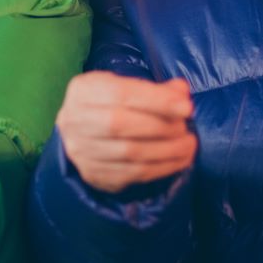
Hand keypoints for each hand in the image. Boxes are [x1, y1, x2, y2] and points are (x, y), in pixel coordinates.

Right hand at [54, 72, 196, 193]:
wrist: (82, 132)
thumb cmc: (110, 104)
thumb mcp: (127, 87)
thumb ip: (155, 90)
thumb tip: (181, 93)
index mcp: (83, 90)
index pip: (122, 94)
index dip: (157, 101)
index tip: (187, 108)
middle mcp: (74, 120)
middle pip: (121, 124)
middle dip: (161, 127)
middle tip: (185, 129)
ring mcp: (80, 150)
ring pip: (128, 153)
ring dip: (166, 151)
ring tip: (189, 146)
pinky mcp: (92, 173)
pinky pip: (131, 174)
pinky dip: (160, 168)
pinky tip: (178, 161)